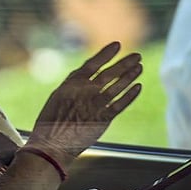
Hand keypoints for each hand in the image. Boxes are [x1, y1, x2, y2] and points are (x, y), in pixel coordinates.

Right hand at [25, 42, 141, 168]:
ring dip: (129, 76)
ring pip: (117, 87)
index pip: (92, 64)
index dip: (105, 54)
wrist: (52, 144)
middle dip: (124, 63)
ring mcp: (95, 105)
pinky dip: (130, 95)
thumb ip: (73, 85)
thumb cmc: (51, 122)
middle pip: (109, 73)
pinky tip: (138, 87)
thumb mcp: (57, 97)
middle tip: (137, 56)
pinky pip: (120, 105)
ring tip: (139, 68)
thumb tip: (86, 75)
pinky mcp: (103, 119)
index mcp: (72, 85)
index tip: (117, 45)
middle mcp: (85, 92)